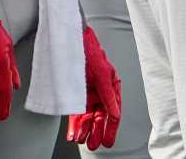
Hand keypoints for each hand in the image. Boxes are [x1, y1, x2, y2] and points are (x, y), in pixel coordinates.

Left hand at [67, 25, 121, 149]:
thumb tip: (115, 113)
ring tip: (81, 140)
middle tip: (94, 145)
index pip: (114, 112)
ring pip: (88, 117)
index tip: (107, 141)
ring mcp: (88, 94)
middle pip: (100, 117)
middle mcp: (100, 92)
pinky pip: (76, 112)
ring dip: (85, 129)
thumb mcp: (101, 73)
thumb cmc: (88, 50)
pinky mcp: (76, 94)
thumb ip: (108, 94)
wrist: (70, 39)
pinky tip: (73, 133)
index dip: (111, 128)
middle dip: (97, 132)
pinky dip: (75, 124)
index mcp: (111, 86)